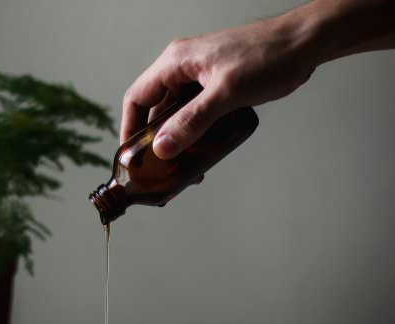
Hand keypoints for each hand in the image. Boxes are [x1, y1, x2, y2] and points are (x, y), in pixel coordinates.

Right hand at [121, 16, 316, 158]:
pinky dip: (194, 134)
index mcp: (175, 62)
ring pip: (175, 115)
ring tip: (183, 166)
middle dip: (155, 141)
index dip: (129, 129)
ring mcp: (198, 79)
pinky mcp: (214, 88)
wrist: (304, 45)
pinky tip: (202, 151)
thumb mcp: (226, 93)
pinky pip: (194, 114)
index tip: (131, 156)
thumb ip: (193, 121)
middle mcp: (182, 69)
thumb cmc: (268, 57)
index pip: (137, 98)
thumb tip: (163, 148)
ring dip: (177, 140)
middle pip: (155, 110)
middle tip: (159, 169)